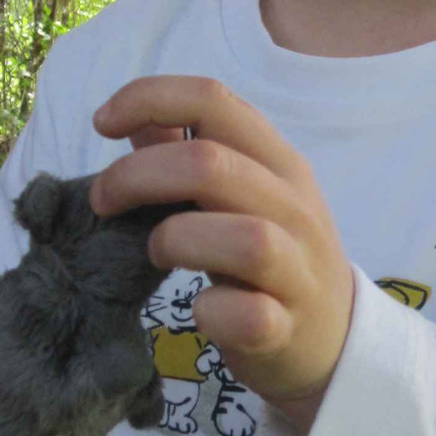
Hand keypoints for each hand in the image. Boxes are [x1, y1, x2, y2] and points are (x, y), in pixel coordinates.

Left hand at [92, 76, 354, 430]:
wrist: (332, 336)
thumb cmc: (270, 258)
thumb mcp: (241, 194)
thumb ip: (190, 153)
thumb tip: (135, 117)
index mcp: (278, 161)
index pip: (214, 100)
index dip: (149, 99)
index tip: (103, 123)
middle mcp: (293, 206)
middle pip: (211, 164)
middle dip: (138, 176)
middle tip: (103, 201)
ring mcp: (297, 269)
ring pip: (243, 238)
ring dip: (177, 240)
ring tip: (157, 252)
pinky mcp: (287, 328)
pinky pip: (248, 315)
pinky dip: (212, 313)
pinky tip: (201, 311)